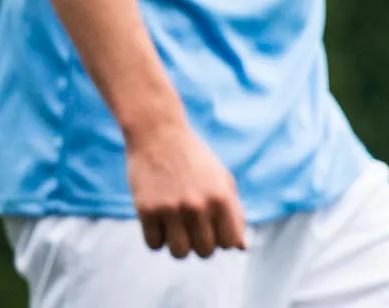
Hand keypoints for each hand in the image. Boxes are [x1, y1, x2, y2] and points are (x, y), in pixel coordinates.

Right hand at [126, 120, 246, 257]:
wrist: (159, 135)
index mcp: (222, 197)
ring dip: (179, 245)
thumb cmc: (195, 160)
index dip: (222, 239)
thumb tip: (241, 247)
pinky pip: (154, 245)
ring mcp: (171, 209)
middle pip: (205, 251)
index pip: (229, 242)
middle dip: (201, 244)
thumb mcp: (222, 181)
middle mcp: (198, 206)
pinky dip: (157, 239)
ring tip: (177, 227)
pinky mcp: (146, 211)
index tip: (214, 228)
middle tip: (194, 226)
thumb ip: (235, 214)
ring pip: (180, 253)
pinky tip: (160, 222)